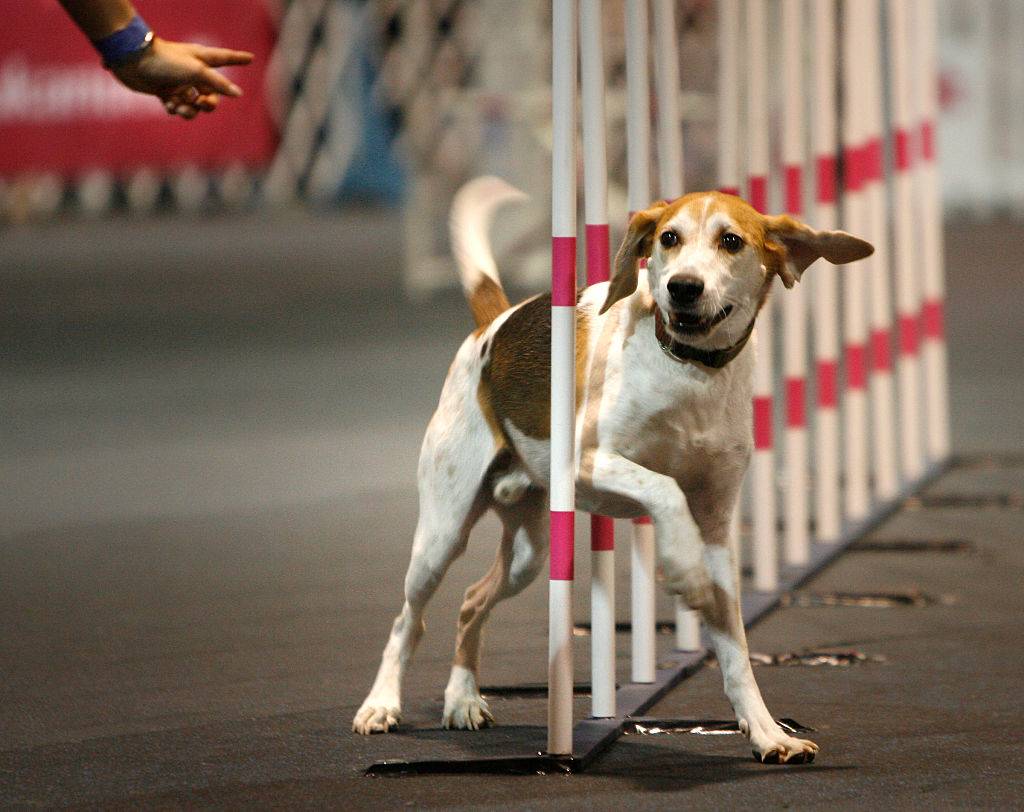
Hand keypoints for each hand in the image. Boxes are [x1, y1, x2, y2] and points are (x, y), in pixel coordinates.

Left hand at [110, 37, 253, 119]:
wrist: (133, 63)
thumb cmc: (166, 61)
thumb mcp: (197, 71)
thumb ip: (218, 84)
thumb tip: (237, 94)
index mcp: (203, 60)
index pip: (226, 58)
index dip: (239, 58)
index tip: (250, 58)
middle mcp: (193, 72)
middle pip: (212, 96)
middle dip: (208, 104)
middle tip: (200, 103)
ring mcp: (180, 84)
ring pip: (195, 107)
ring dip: (189, 110)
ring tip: (178, 105)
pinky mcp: (167, 93)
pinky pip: (179, 109)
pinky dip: (175, 109)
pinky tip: (168, 103)